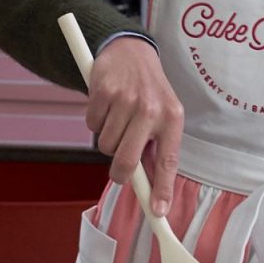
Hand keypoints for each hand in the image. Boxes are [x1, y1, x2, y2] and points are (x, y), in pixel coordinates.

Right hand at [84, 36, 181, 215]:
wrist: (131, 50)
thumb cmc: (150, 89)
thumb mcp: (164, 113)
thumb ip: (157, 146)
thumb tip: (151, 188)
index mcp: (172, 118)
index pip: (168, 161)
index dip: (162, 189)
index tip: (158, 212)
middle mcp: (151, 109)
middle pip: (127, 160)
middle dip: (120, 173)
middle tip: (119, 172)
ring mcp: (126, 100)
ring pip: (106, 145)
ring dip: (108, 139)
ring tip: (118, 120)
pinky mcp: (103, 92)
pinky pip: (92, 126)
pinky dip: (96, 121)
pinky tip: (106, 106)